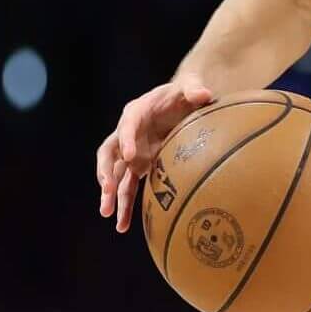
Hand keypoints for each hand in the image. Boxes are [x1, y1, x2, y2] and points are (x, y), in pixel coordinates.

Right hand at [95, 78, 214, 233]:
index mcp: (138, 111)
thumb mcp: (190, 86)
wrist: (183, 102)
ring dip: (110, 194)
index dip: (127, 139)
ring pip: (116, 174)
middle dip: (106, 170)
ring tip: (108, 214)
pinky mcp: (140, 165)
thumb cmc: (184, 93)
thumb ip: (194, 88)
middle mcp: (128, 133)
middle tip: (107, 188)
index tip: (131, 155)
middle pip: (110, 152)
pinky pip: (128, 186)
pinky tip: (123, 225)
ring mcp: (132, 151)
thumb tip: (204, 94)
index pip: (127, 124)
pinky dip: (125, 204)